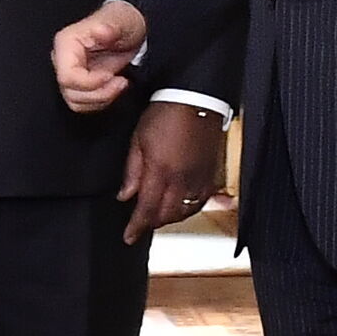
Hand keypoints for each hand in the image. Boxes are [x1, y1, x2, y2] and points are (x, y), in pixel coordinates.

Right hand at [53, 0, 147, 113]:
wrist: (130, 29)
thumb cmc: (123, 22)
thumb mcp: (122, 21)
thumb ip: (111, 27)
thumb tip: (101, 30)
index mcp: (66, 44)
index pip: (67, 77)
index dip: (90, 82)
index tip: (111, 75)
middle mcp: (62, 60)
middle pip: (71, 92)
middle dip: (99, 92)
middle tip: (120, 80)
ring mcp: (69, 73)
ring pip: (76, 101)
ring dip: (102, 98)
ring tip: (119, 83)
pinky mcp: (78, 84)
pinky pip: (83, 104)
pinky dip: (101, 101)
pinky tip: (113, 87)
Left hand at [119, 101, 224, 244]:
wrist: (196, 97)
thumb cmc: (165, 113)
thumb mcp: (138, 139)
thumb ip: (132, 171)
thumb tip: (125, 196)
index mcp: (161, 171)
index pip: (147, 209)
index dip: (137, 227)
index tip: (128, 237)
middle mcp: (182, 180)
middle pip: (166, 215)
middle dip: (152, 222)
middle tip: (140, 222)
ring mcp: (199, 178)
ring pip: (185, 212)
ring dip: (170, 217)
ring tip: (158, 214)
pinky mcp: (211, 173)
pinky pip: (201, 201)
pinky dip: (189, 208)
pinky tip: (181, 205)